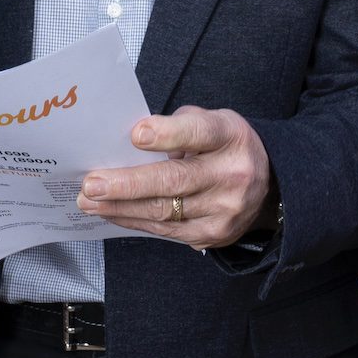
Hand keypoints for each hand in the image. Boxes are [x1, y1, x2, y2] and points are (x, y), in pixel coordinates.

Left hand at [79, 107, 271, 249]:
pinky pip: (166, 230)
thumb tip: (129, 142)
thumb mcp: (213, 122)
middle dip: (128, 184)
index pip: (199, 133)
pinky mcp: (213, 235)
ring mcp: (224, 210)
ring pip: (164, 211)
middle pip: (174, 181)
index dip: (167, 134)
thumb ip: (178, 126)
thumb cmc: (225, 147)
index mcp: (230, 137)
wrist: (268, 184)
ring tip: (88, 201)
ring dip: (121, 207)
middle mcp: (231, 175)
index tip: (136, 134)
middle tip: (91, 184)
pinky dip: (134, 220)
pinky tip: (111, 212)